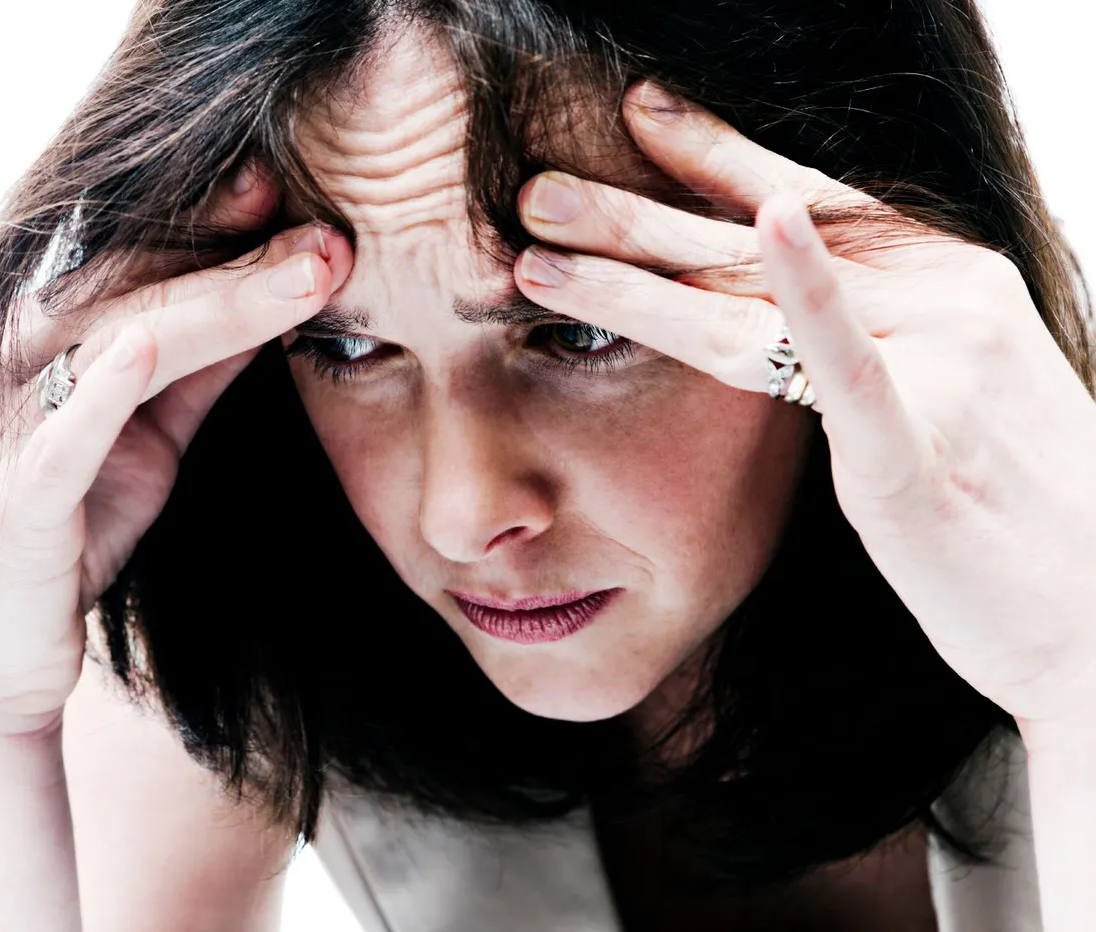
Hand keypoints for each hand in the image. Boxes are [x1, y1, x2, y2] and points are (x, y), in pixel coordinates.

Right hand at [0, 167, 353, 738]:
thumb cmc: (67, 540)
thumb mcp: (151, 446)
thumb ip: (197, 374)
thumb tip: (270, 305)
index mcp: (62, 349)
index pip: (154, 271)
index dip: (231, 232)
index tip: (314, 195)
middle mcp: (27, 370)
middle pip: (143, 290)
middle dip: (242, 259)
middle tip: (334, 235)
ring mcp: (13, 433)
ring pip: (115, 343)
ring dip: (210, 304)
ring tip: (300, 273)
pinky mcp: (13, 508)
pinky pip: (58, 443)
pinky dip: (97, 392)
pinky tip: (140, 346)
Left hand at [513, 79, 1095, 730]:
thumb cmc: (1010, 509)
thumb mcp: (939, 395)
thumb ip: (863, 338)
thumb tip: (779, 302)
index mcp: (946, 282)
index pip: (809, 200)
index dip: (714, 154)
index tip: (634, 114)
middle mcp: (945, 299)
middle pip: (759, 239)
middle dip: (637, 208)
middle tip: (536, 183)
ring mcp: (940, 365)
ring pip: (759, 301)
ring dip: (638, 267)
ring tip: (540, 244)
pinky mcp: (918, 449)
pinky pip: (851, 364)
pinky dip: (810, 294)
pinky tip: (768, 229)